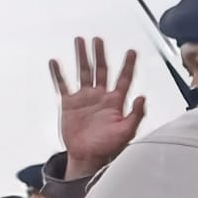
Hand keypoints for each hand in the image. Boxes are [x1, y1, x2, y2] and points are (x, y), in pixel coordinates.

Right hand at [49, 38, 146, 180]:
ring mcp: (84, 99)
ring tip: (79, 41)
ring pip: (83, 72)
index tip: (132, 51)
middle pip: (101, 70)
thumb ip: (136, 115)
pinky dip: (58, 74)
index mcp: (116, 102)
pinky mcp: (69, 104)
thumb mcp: (127, 132)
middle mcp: (100, 97)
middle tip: (98, 39)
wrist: (88, 158)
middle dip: (100, 54)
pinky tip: (54, 62)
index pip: (124, 79)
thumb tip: (143, 97)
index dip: (128, 65)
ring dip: (81, 57)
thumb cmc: (109, 148)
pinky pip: (62, 85)